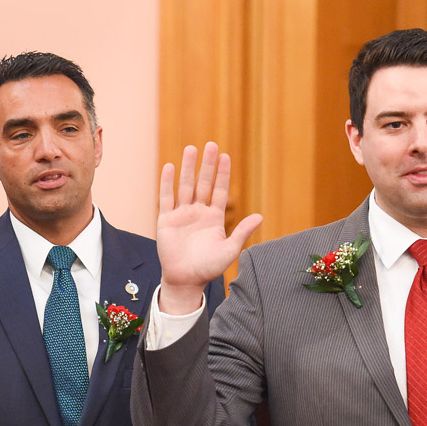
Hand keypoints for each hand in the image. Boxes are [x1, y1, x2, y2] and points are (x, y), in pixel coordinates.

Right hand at [156, 143, 262, 313]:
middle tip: (211, 145)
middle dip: (207, 165)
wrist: (186, 280)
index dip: (222, 174)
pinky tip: (169, 167)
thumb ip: (242, 232)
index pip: (219, 190)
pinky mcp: (166, 220)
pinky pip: (166, 198)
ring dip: (188, 168)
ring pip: (185, 186)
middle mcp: (198, 212)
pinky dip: (167, 183)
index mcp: (214, 217)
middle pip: (203, 183)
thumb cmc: (209, 268)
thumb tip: (260, 216)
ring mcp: (182, 214)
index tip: (225, 156)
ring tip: (191, 149)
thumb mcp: (229, 250)